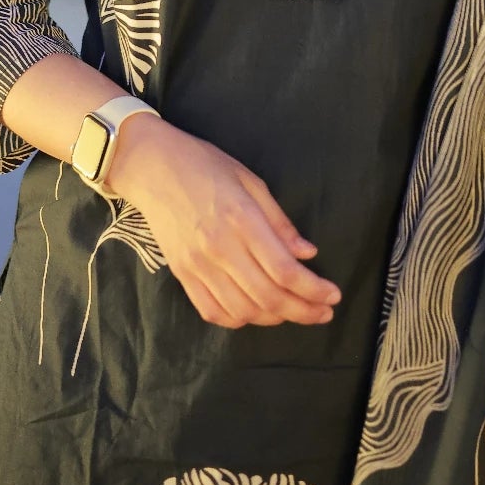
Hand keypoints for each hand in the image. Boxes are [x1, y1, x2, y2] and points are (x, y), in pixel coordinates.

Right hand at [107, 116, 341, 329]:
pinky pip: (213, 312)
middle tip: (323, 313)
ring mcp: (197, 265)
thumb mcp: (250, 180)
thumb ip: (279, 222)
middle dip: (303, 311)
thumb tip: (307, 254)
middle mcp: (219, 248)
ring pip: (243, 310)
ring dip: (274, 318)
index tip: (333, 296)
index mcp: (241, 219)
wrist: (152, 167)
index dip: (312, 289)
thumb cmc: (205, 165)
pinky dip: (239, 319)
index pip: (283, 269)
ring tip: (294, 311)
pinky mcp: (182, 274)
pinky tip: (256, 312)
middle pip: (268, 296)